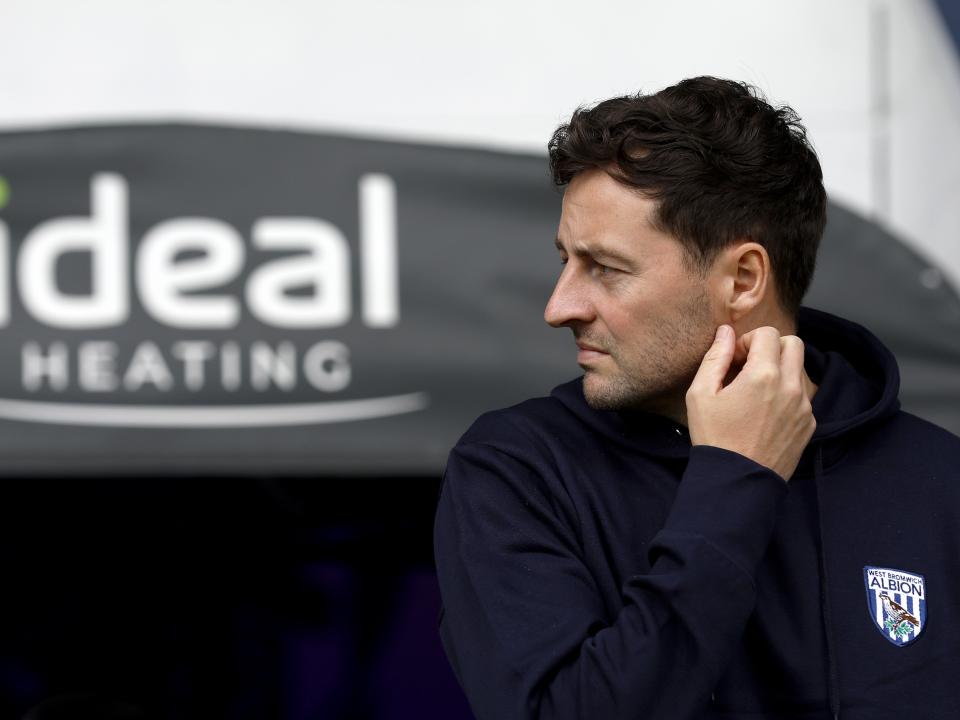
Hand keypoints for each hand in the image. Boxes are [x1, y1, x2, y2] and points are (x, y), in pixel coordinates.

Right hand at [685, 325, 816, 481]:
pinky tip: (765, 413)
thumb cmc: (715, 437)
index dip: (748, 340)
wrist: (737, 481)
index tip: (734, 360)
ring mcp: (804, 406)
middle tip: (749, 367)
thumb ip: (714, 357)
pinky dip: (787, 394)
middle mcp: (791, 386)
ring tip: (756, 392)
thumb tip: (725, 332)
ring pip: (799, 370)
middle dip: (771, 347)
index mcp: (764, 375)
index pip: (768, 334)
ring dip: (780, 370)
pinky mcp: (809, 424)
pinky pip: (803, 396)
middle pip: (793, 344)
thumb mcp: (701, 394)